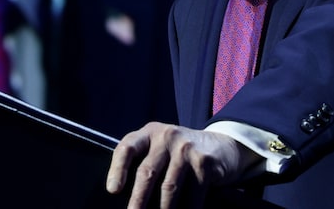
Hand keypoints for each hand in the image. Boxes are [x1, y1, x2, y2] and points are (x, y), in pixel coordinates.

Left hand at [106, 121, 259, 208]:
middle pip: (147, 172)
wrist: (221, 146)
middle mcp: (167, 136)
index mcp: (150, 133)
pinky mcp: (204, 163)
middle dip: (137, 200)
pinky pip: (192, 195)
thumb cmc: (180, 153)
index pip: (127, 147)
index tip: (112, 190)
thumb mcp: (161, 147)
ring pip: (168, 188)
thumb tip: (123, 196)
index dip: (117, 169)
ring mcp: (186, 148)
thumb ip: (144, 161)